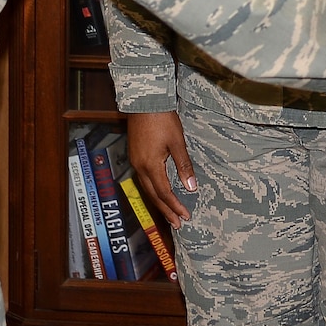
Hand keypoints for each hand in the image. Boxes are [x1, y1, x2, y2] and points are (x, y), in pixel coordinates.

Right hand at [126, 111, 196, 229]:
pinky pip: (143, 179)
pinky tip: (158, 192)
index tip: (185, 216)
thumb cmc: (162, 120)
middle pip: (153, 195)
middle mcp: (140, 167)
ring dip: (158, 202)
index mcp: (150, 166)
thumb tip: (191, 186)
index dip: (174, 206)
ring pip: (146, 188)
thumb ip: (184, 165)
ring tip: (169, 213)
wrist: (145, 102)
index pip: (164, 193)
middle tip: (177, 223)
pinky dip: (152, 190)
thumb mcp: (177, 142)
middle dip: (166, 210)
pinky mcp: (135, 155)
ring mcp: (135, 161)